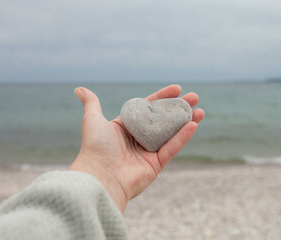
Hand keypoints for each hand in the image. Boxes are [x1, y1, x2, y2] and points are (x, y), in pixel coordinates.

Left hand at [69, 85, 204, 211]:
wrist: (100, 176)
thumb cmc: (95, 147)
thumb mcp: (93, 119)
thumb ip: (91, 103)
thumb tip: (79, 88)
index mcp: (126, 126)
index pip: (148, 107)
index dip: (162, 97)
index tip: (177, 88)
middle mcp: (138, 138)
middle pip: (163, 119)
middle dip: (179, 107)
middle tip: (194, 97)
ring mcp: (148, 151)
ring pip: (171, 132)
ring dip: (186, 121)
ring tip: (200, 110)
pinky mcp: (156, 164)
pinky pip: (172, 148)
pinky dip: (183, 137)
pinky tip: (193, 125)